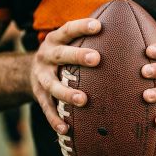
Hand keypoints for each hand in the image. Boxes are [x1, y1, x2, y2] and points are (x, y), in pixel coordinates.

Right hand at [30, 18, 100, 133]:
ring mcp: (39, 76)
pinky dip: (55, 120)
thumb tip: (126, 34)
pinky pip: (46, 108)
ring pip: (51, 84)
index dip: (81, 27)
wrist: (29, 70)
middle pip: (60, 54)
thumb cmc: (63, 55)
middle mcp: (45, 56)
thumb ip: (88, 40)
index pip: (68, 29)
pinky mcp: (38, 95)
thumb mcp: (68, 43)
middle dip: (78, 56)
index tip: (99, 26)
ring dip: (66, 92)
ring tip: (83, 100)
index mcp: (55, 40)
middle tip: (97, 59)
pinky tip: (66, 129)